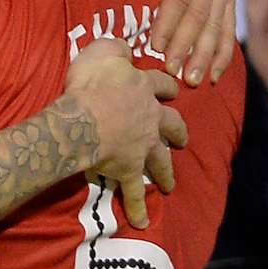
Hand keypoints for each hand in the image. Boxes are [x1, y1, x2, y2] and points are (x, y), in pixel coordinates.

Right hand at [63, 38, 186, 228]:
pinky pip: (133, 192)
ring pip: (160, 160)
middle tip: (183, 140)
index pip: (162, 85)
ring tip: (169, 183)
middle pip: (172, 126)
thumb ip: (115, 48)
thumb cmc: (90, 84)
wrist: (84, 120)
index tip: (172, 89)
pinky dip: (138, 208)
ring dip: (166, 172)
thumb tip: (124, 46)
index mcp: (143, 89)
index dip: (167, 86)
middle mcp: (150, 119)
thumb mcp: (102, 52)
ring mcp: (141, 147)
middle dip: (178, 133)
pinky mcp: (128, 170)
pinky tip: (142, 222)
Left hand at [141, 0, 236, 85]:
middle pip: (199, 12)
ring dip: (203, 55)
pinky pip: (228, 28)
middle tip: (171, 71)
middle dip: (185, 45)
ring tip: (192, 80)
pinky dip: (221, 54)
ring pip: (215, 24)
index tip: (154, 46)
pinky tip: (213, 75)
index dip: (168, 21)